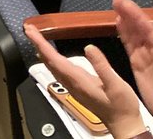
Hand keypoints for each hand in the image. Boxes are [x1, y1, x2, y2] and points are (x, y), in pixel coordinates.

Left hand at [24, 24, 145, 138]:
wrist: (123, 124)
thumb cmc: (121, 105)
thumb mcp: (115, 84)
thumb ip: (101, 66)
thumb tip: (89, 47)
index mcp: (78, 80)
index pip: (54, 59)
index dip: (41, 44)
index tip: (30, 31)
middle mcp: (72, 83)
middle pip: (49, 61)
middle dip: (38, 44)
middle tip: (29, 29)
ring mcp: (74, 86)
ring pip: (53, 66)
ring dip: (43, 51)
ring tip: (36, 39)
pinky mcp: (78, 87)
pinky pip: (60, 70)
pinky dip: (52, 59)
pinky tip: (51, 56)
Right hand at [112, 0, 152, 128]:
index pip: (149, 29)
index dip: (137, 16)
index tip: (126, 3)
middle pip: (139, 27)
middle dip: (129, 12)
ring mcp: (145, 55)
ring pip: (133, 33)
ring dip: (124, 19)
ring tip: (115, 5)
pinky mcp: (137, 63)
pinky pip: (129, 45)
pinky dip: (123, 33)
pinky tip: (118, 23)